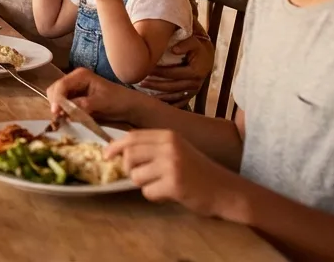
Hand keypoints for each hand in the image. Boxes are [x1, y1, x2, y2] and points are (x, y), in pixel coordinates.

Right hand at [46, 67, 147, 124]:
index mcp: (81, 75)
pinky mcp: (74, 98)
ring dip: (58, 108)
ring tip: (63, 119)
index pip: (61, 85)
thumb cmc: (118, 101)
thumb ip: (83, 105)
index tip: (56, 113)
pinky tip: (66, 118)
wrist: (129, 107)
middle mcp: (74, 79)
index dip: (57, 99)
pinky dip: (62, 111)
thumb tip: (66, 111)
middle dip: (55, 103)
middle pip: (55, 90)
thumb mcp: (101, 103)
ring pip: (56, 97)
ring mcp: (73, 88)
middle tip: (59, 118)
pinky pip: (62, 104)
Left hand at [105, 130, 233, 216]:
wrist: (227, 190)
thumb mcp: (176, 150)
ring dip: (145, 185)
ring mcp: (172, 165)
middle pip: (129, 156)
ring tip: (163, 184)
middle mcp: (169, 146)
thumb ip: (152, 148)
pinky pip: (148, 192)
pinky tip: (171, 194)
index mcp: (168, 135)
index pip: (131, 137)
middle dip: (129, 169)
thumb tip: (117, 152)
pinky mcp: (175, 184)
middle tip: (143, 177)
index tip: (106, 156)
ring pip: (136, 176)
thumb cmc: (198, 172)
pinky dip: (155, 196)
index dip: (115, 146)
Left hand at [140, 35, 214, 102]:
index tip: (146, 70)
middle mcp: (195, 84)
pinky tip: (154, 103)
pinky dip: (166, 103)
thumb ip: (185, 44)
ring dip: (158, 96)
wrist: (206, 58)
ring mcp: (193, 92)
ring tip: (143, 93)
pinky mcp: (190, 96)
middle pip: (171, 87)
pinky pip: (177, 103)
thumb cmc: (196, 48)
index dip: (159, 72)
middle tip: (140, 83)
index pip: (173, 73)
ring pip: (173, 97)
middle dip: (155, 85)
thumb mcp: (194, 42)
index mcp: (195, 72)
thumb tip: (174, 49)